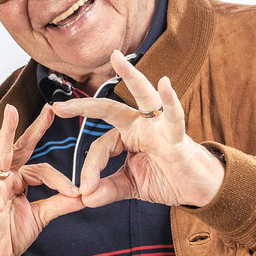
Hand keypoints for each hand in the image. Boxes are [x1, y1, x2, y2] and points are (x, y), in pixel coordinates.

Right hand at [0, 104, 83, 255]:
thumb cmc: (9, 234)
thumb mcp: (41, 216)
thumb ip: (60, 204)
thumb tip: (84, 195)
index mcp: (19, 179)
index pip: (43, 170)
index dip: (60, 181)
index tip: (75, 193)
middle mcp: (6, 176)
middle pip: (22, 147)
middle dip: (35, 127)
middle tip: (50, 107)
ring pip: (5, 154)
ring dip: (8, 132)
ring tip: (11, 112)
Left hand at [50, 49, 224, 208]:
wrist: (197, 190)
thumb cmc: (166, 179)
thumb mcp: (130, 186)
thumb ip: (108, 190)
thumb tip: (85, 198)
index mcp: (127, 136)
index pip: (99, 147)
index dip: (89, 169)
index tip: (85, 191)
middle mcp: (140, 125)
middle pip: (109, 110)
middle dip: (83, 106)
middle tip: (58, 106)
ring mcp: (159, 127)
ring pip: (142, 97)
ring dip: (131, 76)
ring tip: (117, 57)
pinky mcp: (177, 136)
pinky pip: (173, 117)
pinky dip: (170, 101)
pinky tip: (165, 84)